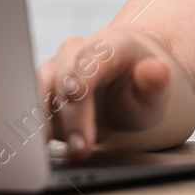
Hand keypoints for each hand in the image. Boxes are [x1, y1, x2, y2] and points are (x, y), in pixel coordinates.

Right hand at [37, 25, 183, 161]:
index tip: (74, 95)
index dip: (81, 74)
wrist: (128, 89)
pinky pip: (35, 106)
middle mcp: (78, 51)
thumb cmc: (142, 89)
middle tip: (81, 150)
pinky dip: (40, 125)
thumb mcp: (158, 90)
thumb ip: (157, 81)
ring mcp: (58, 69)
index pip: (93, 56)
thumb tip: (157, 69)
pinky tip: (50, 143)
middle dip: (71, 116)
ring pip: (44, 91)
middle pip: (65, 78)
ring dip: (51, 123)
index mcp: (110, 44)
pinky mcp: (44, 90)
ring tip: (68, 150)